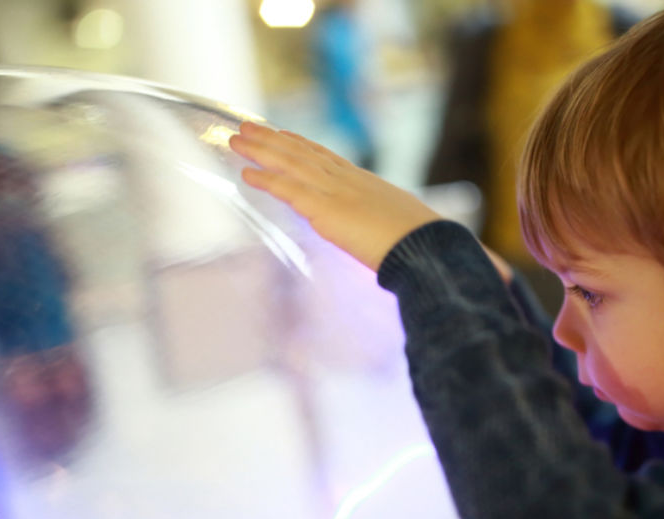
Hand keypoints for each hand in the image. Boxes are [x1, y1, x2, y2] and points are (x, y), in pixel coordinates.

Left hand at [230, 121, 441, 270]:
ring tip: (236, 138)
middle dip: (273, 139)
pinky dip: (266, 179)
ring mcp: (335, 192)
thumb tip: (383, 235)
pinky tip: (246, 173)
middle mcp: (347, 180)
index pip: (325, 157)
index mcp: (364, 182)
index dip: (301, 144)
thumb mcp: (398, 226)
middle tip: (247, 126)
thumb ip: (381, 224)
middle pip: (302, 153)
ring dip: (261, 150)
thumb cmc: (422, 244)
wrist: (427, 247)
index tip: (283, 133)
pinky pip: (288, 189)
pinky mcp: (325, 210)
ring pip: (290, 163)